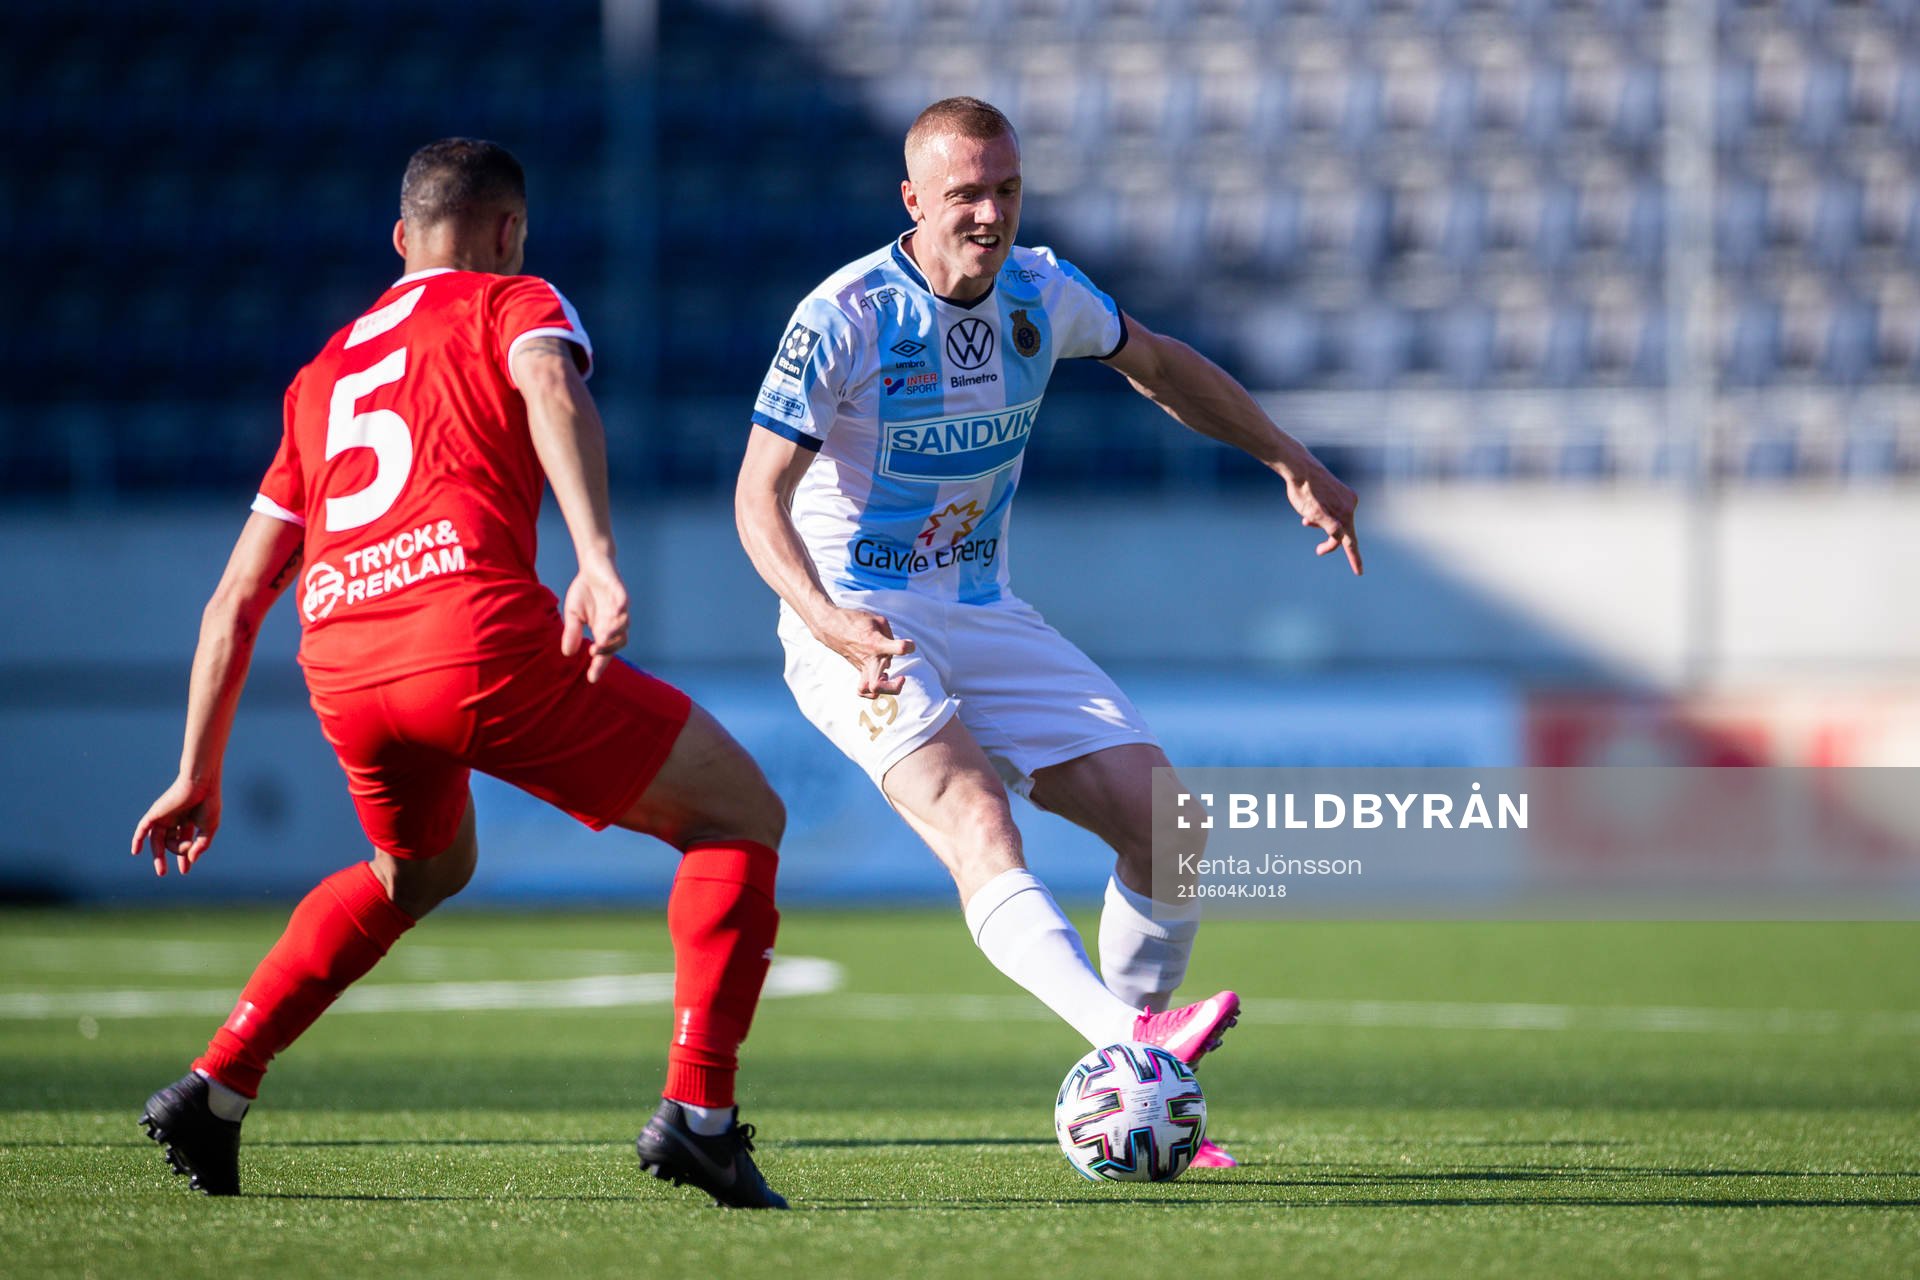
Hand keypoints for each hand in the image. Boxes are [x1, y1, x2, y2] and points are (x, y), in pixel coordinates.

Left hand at [131, 776, 221, 876]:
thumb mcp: (209, 828)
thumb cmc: (209, 802)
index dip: (185, 856)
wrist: (202, 783)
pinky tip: (135, 852)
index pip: (183, 841)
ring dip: (160, 854)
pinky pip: (143, 828)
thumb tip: (191, 859)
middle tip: (163, 873)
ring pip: (159, 839)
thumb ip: (201, 845)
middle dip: (168, 857)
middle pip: (169, 842)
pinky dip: (138, 839)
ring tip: (162, 871)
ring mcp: (164, 816)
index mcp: (188, 820)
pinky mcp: (156, 813)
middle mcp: (174, 818)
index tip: (185, 871)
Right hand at [561, 559, 630, 682]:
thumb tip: (567, 654)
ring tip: (602, 638)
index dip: (600, 665)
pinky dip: (621, 607)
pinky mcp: (619, 591)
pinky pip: (623, 601)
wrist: (592, 565)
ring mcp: (619, 607)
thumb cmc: (585, 591)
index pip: (605, 652)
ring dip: (614, 632)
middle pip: (619, 642)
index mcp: (603, 629)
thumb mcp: (574, 614)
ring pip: (624, 624)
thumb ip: (572, 632)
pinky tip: (617, 612)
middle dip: (608, 650)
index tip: (591, 678)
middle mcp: (614, 621)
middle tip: (594, 652)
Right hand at [814, 607, 914, 697]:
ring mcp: (862, 667)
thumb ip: (891, 635)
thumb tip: (895, 649)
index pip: (899, 649)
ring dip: (885, 689)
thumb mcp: (878, 619)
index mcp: (876, 643)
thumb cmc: (855, 620)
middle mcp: (869, 659)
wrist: (830, 626)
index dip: (908, 647)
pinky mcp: (859, 670)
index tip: (909, 644)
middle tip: (902, 677)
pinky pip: (864, 689)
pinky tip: (882, 678)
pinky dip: (874, 690)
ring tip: (890, 678)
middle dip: (894, 687)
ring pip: (871, 691)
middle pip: (878, 686)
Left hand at [1284, 461, 1362, 574]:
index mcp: (1345, 514)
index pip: (1350, 542)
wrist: (1299, 468)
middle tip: (1318, 551)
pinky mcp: (1341, 492)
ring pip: (1337, 521)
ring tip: (1306, 521)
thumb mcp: (1314, 513)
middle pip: (1343, 532)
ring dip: (1323, 526)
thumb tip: (1341, 536)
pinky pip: (1336, 510)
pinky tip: (1309, 512)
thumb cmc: (1304, 492)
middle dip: (1329, 540)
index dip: (1354, 559)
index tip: (1359, 572)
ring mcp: (1347, 498)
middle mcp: (1350, 505)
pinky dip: (1325, 516)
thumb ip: (1329, 526)